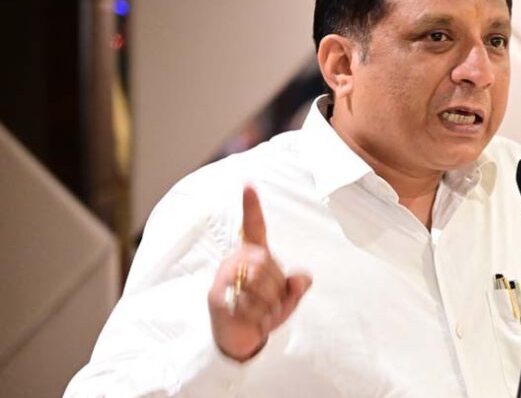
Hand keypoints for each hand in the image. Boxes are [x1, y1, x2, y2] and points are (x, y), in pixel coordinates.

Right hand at [208, 185, 312, 361]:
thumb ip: (297, 287)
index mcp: (253, 255)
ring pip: (259, 283)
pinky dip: (259, 318)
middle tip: (271, 305)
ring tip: (262, 314)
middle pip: (267, 264)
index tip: (248, 184)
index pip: (253, 227)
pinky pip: (248, 303)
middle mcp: (236, 261)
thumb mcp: (286, 300)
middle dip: (277, 289)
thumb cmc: (262, 313)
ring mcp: (224, 278)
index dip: (251, 206)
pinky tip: (253, 321)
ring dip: (269, 305)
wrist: (237, 339)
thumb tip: (302, 278)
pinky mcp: (217, 297)